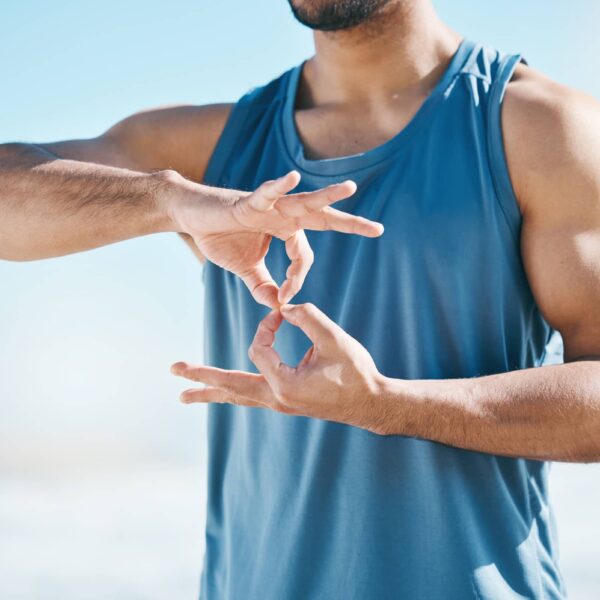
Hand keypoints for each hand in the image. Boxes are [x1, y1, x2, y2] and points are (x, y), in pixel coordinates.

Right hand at [170, 170, 382, 306]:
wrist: (191, 216)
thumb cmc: (219, 236)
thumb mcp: (246, 269)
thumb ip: (262, 285)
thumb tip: (276, 305)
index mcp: (284, 230)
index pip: (303, 256)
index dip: (297, 278)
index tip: (283, 296)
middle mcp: (283, 216)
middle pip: (322, 219)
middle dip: (349, 224)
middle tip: (377, 229)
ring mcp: (269, 207)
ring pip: (303, 201)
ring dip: (327, 196)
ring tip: (350, 188)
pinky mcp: (248, 201)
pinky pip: (266, 193)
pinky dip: (278, 186)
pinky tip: (292, 177)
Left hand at [171, 303, 389, 434]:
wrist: (371, 402)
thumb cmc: (356, 372)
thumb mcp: (335, 340)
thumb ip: (309, 317)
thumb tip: (286, 306)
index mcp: (285, 385)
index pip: (259, 347)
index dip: (266, 326)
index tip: (281, 314)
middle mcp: (277, 399)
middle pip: (229, 386)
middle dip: (201, 377)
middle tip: (173, 370)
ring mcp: (279, 404)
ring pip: (237, 397)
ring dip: (211, 391)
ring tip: (184, 396)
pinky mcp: (285, 402)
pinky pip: (250, 397)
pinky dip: (233, 392)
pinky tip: (223, 393)